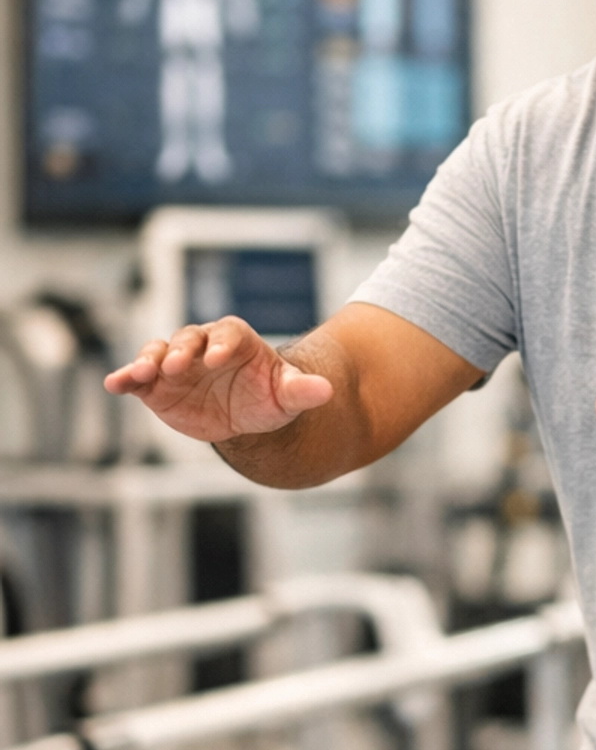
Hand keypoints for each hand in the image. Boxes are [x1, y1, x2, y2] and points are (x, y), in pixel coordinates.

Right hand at [103, 318, 332, 443]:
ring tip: (141, 374)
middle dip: (181, 350)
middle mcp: (202, 345)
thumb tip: (326, 391)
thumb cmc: (269, 398)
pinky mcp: (156, 385)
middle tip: (177, 366)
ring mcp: (176, 362)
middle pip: (189, 339)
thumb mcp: (287, 397)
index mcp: (236, 340)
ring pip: (159, 353)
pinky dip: (125, 378)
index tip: (218, 358)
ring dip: (148, 361)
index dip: (222, 343)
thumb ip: (302, 391)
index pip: (228, 333)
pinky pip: (138, 377)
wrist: (245, 415)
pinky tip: (114, 384)